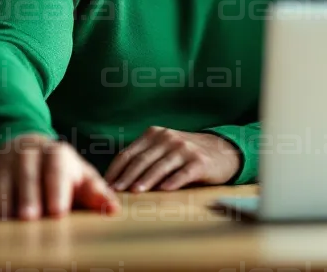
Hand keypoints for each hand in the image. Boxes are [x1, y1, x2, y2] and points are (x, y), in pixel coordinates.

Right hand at [0, 133, 119, 219]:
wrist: (26, 149)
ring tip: (1, 227)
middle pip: (25, 177)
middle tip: (28, 219)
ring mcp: (0, 166)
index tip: (58, 212)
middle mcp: (25, 155)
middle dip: (26, 198)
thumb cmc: (60, 171)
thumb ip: (97, 193)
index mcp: (55, 154)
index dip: (57, 190)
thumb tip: (114, 210)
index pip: (57, 170)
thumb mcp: (82, 176)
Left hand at [105, 127, 240, 191]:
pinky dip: (173, 181)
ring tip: (135, 192)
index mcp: (154, 134)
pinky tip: (164, 190)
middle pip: (141, 160)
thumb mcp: (163, 148)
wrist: (222, 151)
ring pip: (160, 166)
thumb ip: (144, 158)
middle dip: (126, 177)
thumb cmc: (185, 155)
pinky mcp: (199, 161)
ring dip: (146, 180)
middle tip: (114, 192)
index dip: (115, 171)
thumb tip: (116, 182)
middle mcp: (168, 138)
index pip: (128, 153)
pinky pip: (183, 173)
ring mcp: (184, 148)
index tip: (104, 186)